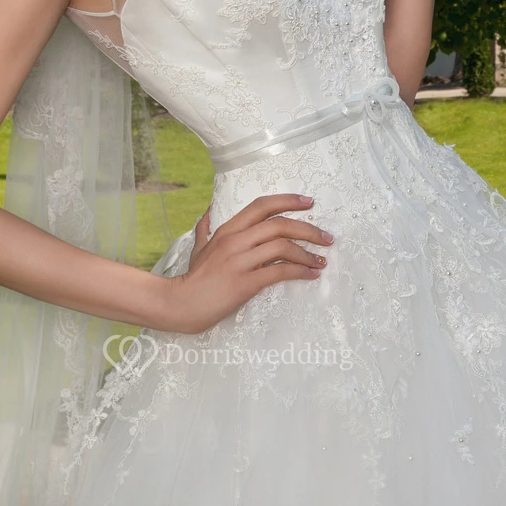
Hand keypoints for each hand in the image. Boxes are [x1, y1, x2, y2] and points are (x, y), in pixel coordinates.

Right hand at [164, 194, 331, 334]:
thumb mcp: (198, 247)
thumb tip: (208, 212)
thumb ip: (205, 228)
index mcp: (227, 229)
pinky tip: (310, 275)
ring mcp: (240, 261)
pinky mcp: (244, 283)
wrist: (179, 304)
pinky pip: (279, 272)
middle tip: (326, 237)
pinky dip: (300, 272)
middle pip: (279, 225)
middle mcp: (235, 240)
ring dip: (308, 253)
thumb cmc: (192, 277)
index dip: (288, 200)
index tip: (309, 202)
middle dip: (308, 229)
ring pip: (282, 247)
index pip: (262, 206)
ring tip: (321, 261)